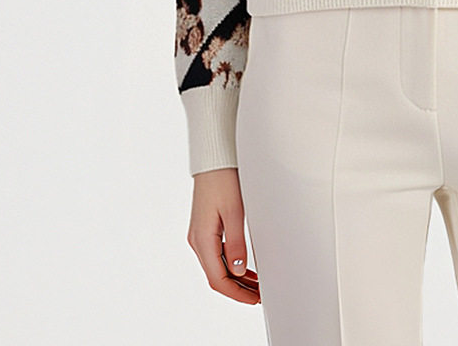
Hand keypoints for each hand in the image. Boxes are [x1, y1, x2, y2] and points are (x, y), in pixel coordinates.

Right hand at [187, 167, 260, 303]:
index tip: (254, 298)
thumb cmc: (224, 180)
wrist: (213, 159)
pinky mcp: (206, 228)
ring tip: (256, 285)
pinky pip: (218, 253)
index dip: (236, 293)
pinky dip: (232, 264)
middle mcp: (198, 240)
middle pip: (216, 276)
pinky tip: (245, 268)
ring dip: (236, 278)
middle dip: (238, 289)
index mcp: (202, 239)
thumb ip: (236, 244)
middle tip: (259, 295)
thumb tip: (238, 272)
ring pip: (217, 266)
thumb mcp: (234, 212)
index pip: (217, 279)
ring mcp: (200, 234)